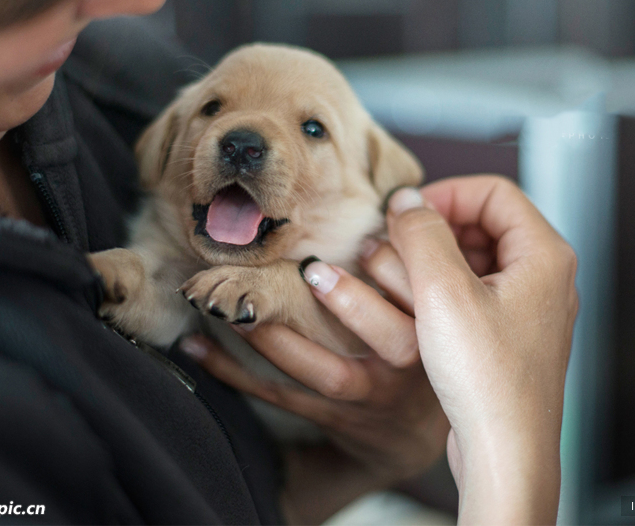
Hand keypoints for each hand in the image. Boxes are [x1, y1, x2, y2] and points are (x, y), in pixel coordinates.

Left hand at [179, 261, 448, 522]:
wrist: (409, 436)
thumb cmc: (420, 351)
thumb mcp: (438, 313)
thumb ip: (419, 265)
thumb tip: (401, 197)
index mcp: (437, 332)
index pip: (430, 296)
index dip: (401, 267)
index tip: (369, 239)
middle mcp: (406, 367)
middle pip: (392, 340)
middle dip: (353, 303)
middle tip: (313, 271)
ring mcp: (365, 395)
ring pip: (321, 371)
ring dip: (275, 338)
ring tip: (234, 306)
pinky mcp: (328, 414)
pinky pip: (277, 394)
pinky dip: (232, 371)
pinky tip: (196, 346)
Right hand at [374, 176, 578, 524]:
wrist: (505, 452)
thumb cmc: (488, 380)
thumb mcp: (443, 292)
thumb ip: (422, 234)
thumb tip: (407, 200)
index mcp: (545, 254)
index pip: (494, 191)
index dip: (446, 194)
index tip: (407, 214)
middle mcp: (546, 277)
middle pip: (487, 222)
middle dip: (437, 228)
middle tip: (398, 244)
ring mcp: (531, 308)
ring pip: (479, 258)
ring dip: (437, 259)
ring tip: (401, 278)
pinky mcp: (513, 335)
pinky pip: (477, 293)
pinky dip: (445, 290)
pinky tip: (417, 310)